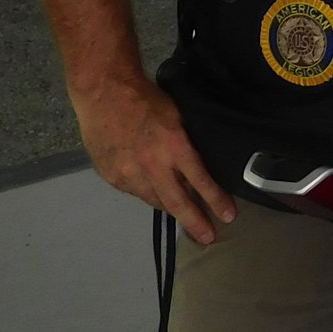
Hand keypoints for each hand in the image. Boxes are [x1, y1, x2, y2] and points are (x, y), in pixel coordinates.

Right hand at [72, 78, 235, 244]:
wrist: (103, 94)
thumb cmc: (146, 99)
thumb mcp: (177, 116)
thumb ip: (186, 144)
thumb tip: (196, 167)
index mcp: (174, 147)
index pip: (200, 181)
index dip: (215, 200)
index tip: (228, 216)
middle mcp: (152, 166)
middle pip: (177, 202)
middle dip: (195, 222)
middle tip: (208, 238)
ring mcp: (129, 174)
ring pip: (154, 200)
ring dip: (170, 206)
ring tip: (183, 213)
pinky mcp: (112, 177)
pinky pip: (135, 191)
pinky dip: (146, 191)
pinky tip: (152, 187)